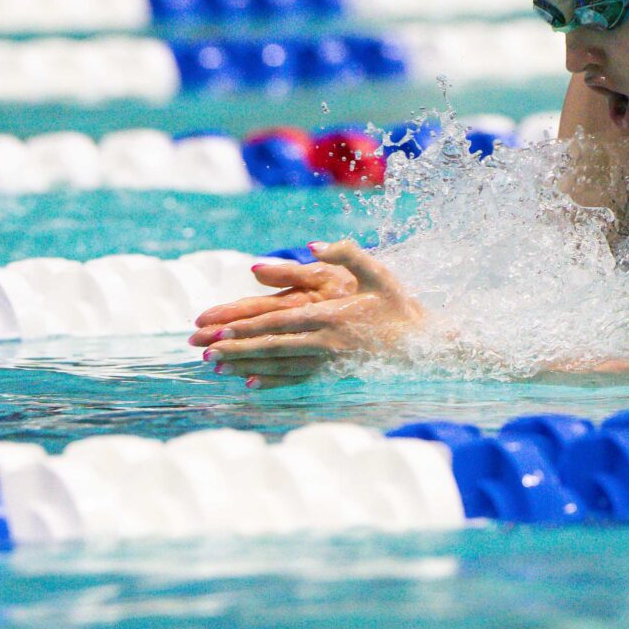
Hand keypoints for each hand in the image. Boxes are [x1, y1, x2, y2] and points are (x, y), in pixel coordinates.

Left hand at [191, 241, 424, 389]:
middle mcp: (328, 342)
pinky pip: (298, 380)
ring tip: (216, 367)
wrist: (425, 346)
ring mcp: (332, 363)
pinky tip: (251, 384)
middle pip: (273, 346)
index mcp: (334, 315)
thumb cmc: (400, 306)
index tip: (218, 330)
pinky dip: (273, 383)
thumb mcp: (378, 273)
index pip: (280, 322)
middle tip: (203, 351)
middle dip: (235, 349)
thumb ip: (347, 254)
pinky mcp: (336, 375)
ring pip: (280, 365)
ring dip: (245, 365)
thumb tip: (311, 245)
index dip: (246, 327)